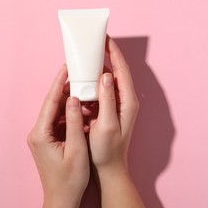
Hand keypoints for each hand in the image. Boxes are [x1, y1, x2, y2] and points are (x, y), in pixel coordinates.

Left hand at [27, 65, 88, 207]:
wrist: (62, 198)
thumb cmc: (70, 179)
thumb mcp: (77, 149)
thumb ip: (75, 122)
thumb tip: (73, 99)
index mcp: (41, 134)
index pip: (50, 103)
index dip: (58, 84)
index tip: (65, 68)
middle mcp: (37, 133)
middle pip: (51, 105)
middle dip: (63, 90)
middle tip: (75, 73)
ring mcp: (40, 137)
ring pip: (54, 113)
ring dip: (67, 102)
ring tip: (80, 88)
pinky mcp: (46, 141)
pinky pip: (57, 122)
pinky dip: (67, 115)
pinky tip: (78, 109)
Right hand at [85, 37, 150, 207]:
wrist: (108, 168)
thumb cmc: (107, 150)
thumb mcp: (107, 124)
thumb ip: (107, 99)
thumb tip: (107, 75)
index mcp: (128, 102)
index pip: (123, 70)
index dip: (114, 52)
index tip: (106, 38)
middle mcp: (124, 101)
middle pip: (115, 72)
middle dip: (104, 57)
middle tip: (91, 45)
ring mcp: (116, 105)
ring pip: (106, 82)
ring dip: (94, 72)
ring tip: (83, 61)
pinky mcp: (107, 111)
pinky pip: (98, 93)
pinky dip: (89, 86)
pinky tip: (79, 84)